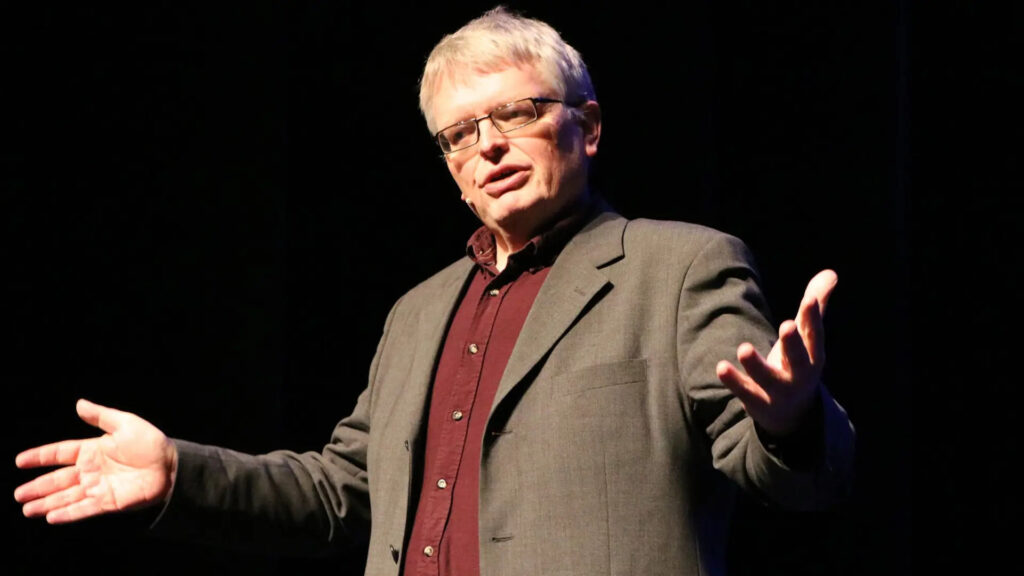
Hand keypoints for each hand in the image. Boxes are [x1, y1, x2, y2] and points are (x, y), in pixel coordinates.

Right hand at [14, 399, 177, 523]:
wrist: (172, 465)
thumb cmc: (151, 442)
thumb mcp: (125, 424)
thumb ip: (100, 416)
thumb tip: (79, 403)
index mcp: (92, 450)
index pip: (60, 453)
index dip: (40, 456)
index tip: (19, 460)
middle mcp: (91, 470)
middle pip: (58, 479)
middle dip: (37, 487)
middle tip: (18, 494)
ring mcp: (98, 487)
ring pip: (66, 497)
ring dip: (46, 503)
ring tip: (27, 509)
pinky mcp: (108, 502)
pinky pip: (83, 509)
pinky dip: (67, 513)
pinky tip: (50, 517)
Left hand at [716, 269, 836, 436]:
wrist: (793, 417)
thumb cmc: (797, 366)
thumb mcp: (806, 339)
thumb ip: (814, 308)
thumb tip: (831, 273)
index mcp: (813, 357)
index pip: (815, 337)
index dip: (813, 319)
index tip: (809, 301)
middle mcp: (799, 375)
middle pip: (798, 360)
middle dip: (793, 344)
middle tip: (787, 325)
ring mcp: (779, 392)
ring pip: (769, 380)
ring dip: (757, 365)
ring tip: (744, 348)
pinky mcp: (758, 402)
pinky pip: (746, 392)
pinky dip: (734, 381)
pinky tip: (721, 366)